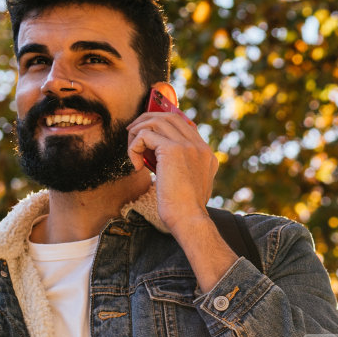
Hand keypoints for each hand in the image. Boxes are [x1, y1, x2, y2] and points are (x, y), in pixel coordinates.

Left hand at [126, 87, 234, 285]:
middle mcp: (199, 146)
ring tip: (133, 153)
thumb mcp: (188, 184)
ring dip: (137, 133)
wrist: (188, 220)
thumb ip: (182, 167)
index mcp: (206, 153)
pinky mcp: (173, 149)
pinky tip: (136, 166)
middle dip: (146, 120)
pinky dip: (134, 147)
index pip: (183, 123)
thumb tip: (159, 158)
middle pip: (169, 116)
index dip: (161, 123)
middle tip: (132, 134)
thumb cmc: (185, 210)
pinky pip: (144, 135)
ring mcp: (187, 146)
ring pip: (155, 121)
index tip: (146, 134)